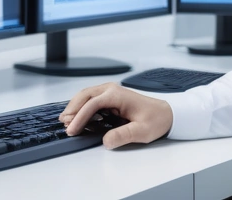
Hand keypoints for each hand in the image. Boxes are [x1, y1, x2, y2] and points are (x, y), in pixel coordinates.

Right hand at [59, 83, 173, 149]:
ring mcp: (110, 92)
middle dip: (72, 110)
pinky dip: (81, 107)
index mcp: (117, 95)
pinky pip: (90, 100)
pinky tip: (77, 118)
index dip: (80, 117)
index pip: (92, 104)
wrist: (166, 114)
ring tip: (66, 122)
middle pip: (84, 96)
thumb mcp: (142, 131)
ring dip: (75, 107)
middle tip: (65, 125)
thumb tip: (105, 141)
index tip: (72, 130)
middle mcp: (111, 90)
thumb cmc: (155, 120)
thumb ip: (123, 135)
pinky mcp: (109, 97)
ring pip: (85, 96)